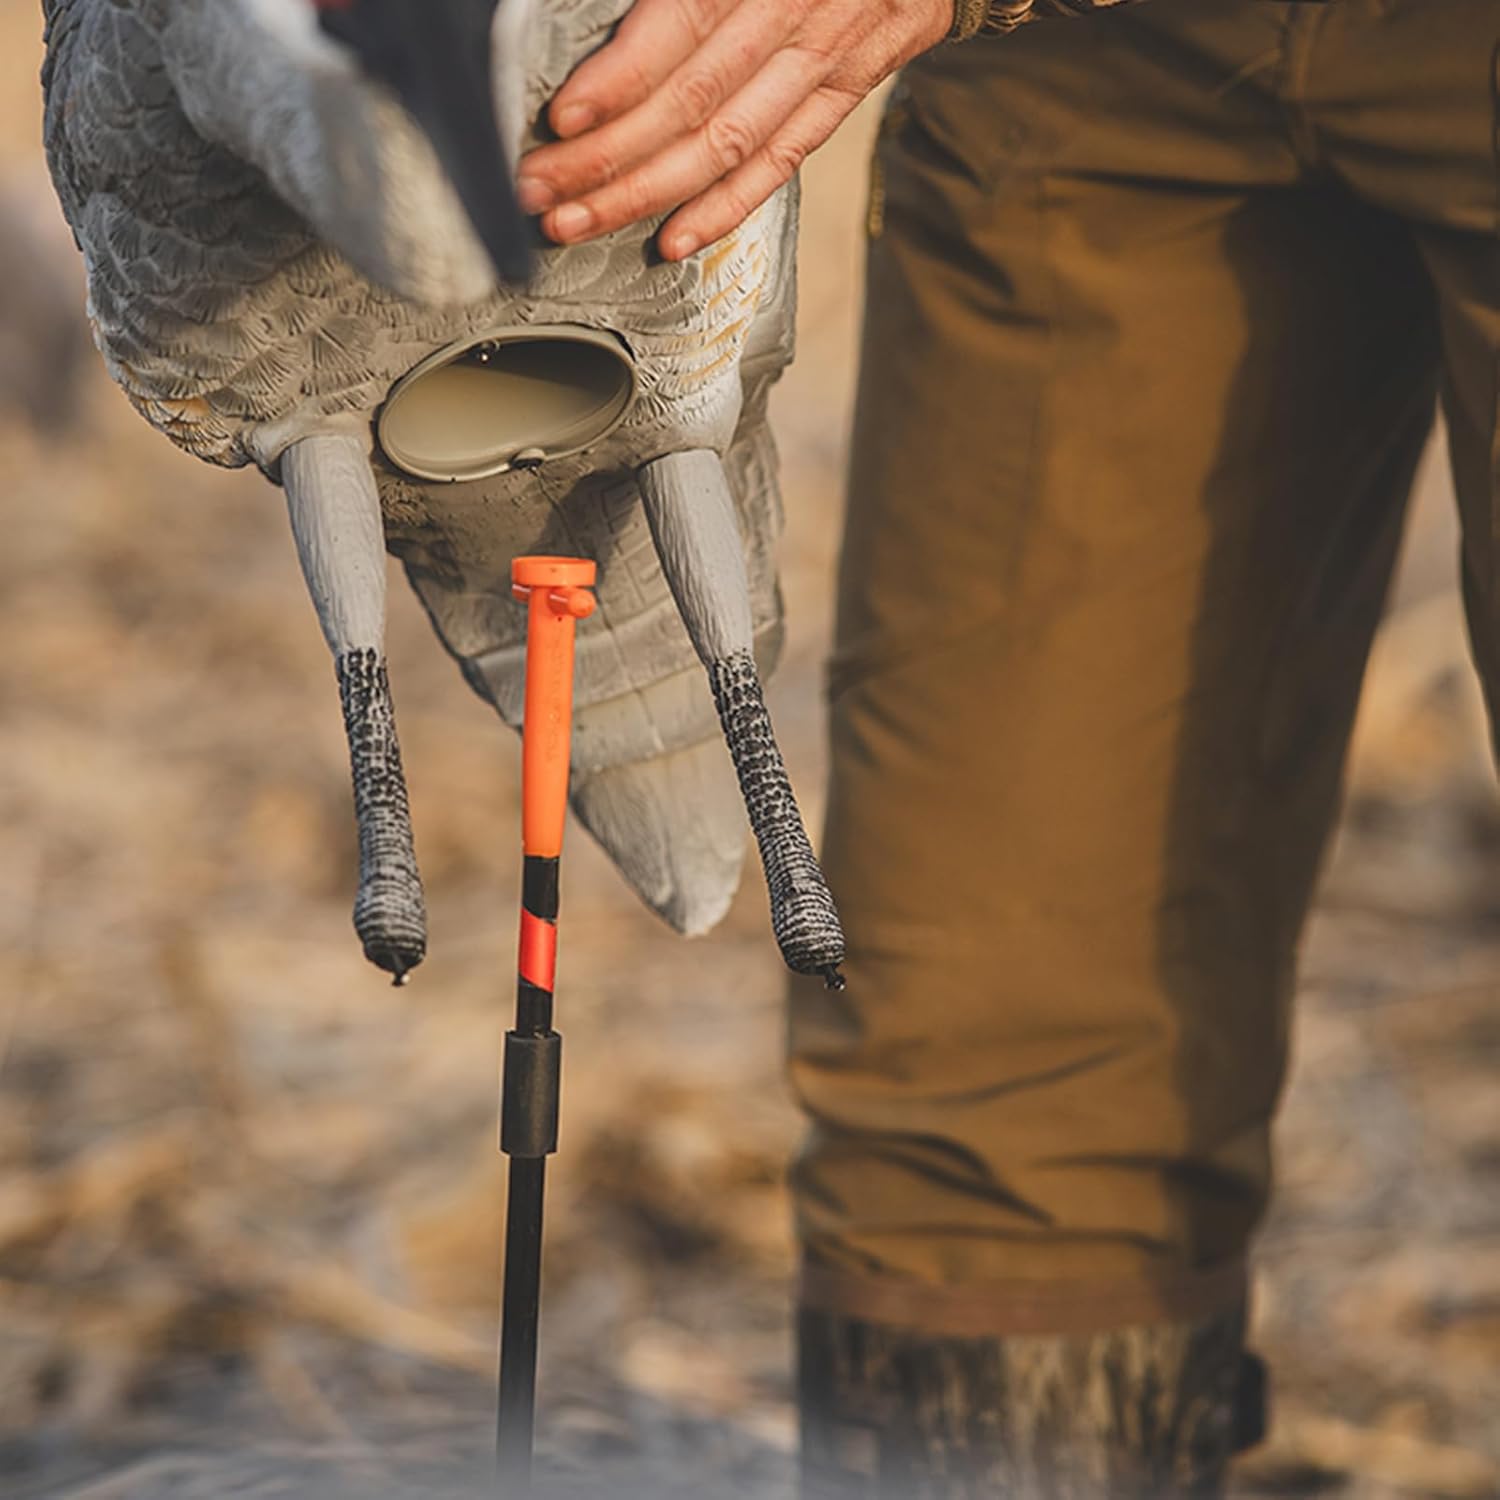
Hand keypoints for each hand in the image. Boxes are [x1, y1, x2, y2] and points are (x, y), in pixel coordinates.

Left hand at [516, 0, 953, 259]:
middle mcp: (797, 14)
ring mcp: (823, 63)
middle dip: (606, 156)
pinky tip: (673, 241)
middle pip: (690, 102)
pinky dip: (726, 207)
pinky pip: (780, 163)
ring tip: (577, 222)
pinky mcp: (842, 96)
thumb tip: (619, 22)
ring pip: (724, 145)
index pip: (681, 27)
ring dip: (644, 194)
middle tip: (540, 189)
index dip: (619, 79)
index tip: (560, 119)